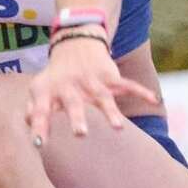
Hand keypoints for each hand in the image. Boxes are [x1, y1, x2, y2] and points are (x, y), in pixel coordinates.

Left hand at [25, 35, 157, 142]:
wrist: (74, 43)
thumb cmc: (55, 75)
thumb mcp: (38, 89)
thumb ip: (33, 113)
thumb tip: (33, 137)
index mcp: (49, 91)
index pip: (41, 110)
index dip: (39, 126)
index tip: (39, 144)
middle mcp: (70, 86)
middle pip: (74, 103)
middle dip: (77, 118)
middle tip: (80, 134)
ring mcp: (91, 81)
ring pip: (103, 97)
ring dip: (110, 111)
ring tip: (118, 127)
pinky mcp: (109, 76)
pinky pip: (127, 84)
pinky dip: (141, 91)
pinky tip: (154, 100)